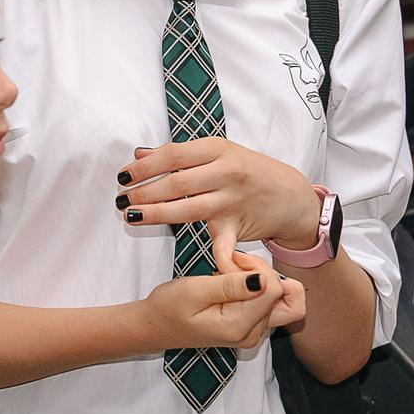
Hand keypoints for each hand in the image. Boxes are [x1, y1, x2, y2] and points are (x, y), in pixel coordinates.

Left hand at [120, 138, 319, 271]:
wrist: (292, 195)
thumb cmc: (249, 171)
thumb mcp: (219, 153)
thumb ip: (179, 155)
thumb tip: (139, 154)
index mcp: (219, 148)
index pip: (174, 155)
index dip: (145, 166)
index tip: (123, 175)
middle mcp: (227, 173)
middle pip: (177, 183)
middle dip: (144, 191)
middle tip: (121, 199)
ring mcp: (233, 201)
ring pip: (189, 210)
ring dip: (155, 214)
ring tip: (131, 215)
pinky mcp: (239, 227)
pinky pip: (223, 246)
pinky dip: (211, 258)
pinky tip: (187, 265)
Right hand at [140, 252, 285, 354]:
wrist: (156, 326)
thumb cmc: (169, 307)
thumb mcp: (194, 291)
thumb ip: (230, 286)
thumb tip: (264, 280)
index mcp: (240, 327)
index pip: (274, 289)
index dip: (256, 268)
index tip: (229, 262)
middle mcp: (253, 333)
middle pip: (284, 294)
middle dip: (264, 273)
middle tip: (233, 265)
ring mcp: (254, 332)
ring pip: (281, 297)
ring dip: (260, 278)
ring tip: (228, 272)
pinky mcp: (252, 326)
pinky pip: (270, 302)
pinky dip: (257, 287)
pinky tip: (231, 281)